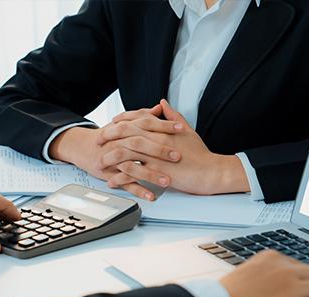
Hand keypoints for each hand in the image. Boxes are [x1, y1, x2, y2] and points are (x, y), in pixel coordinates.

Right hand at [49, 104, 183, 198]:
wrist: (85, 148)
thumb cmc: (109, 136)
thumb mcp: (126, 123)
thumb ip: (144, 115)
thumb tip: (160, 107)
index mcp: (127, 129)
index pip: (147, 125)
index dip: (164, 126)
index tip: (180, 128)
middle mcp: (121, 143)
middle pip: (141, 145)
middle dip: (160, 151)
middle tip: (177, 156)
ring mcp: (116, 160)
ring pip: (134, 167)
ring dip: (151, 175)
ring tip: (168, 181)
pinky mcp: (113, 174)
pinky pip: (126, 183)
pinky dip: (139, 190)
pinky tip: (151, 195)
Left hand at [98, 100, 248, 196]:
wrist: (210, 171)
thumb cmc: (200, 153)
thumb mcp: (186, 130)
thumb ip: (172, 115)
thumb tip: (163, 102)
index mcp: (161, 129)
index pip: (136, 118)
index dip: (121, 120)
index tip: (112, 123)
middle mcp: (156, 140)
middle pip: (125, 133)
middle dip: (109, 136)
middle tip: (98, 141)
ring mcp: (155, 156)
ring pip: (125, 153)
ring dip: (110, 158)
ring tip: (101, 164)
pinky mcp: (156, 172)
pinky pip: (132, 174)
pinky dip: (120, 178)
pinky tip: (113, 181)